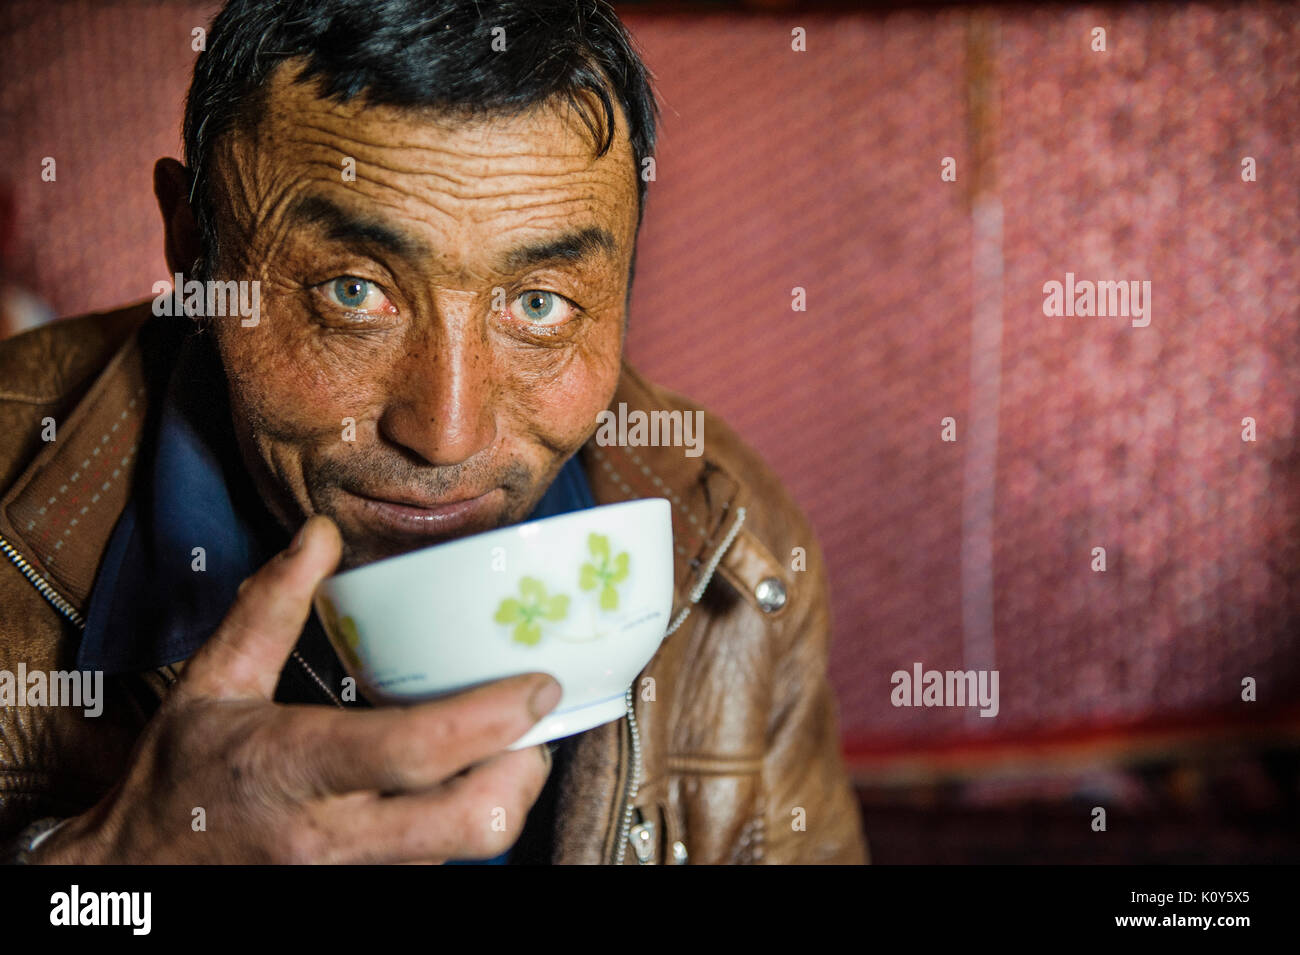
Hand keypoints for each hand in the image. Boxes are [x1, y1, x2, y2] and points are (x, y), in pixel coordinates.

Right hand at [34, 514, 559, 863]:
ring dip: (501, 796)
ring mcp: (353, 876)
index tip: (539, 683)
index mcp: (296, 769)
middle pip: (470, 821)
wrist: (138, 874)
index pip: (416, 750)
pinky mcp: (364, 893)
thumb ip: (269, 609)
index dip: (493, 717)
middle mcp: (333, 835)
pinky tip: (455, 784)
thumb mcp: (212, 684)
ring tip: (504, 747)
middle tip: (533, 723)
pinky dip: (462, 822)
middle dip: (523, 771)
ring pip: (465, 849)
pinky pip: (438, 863)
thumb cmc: (176, 781)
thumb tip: (318, 536)